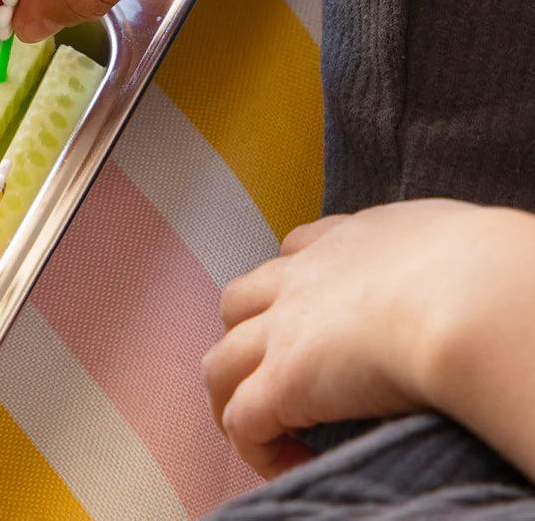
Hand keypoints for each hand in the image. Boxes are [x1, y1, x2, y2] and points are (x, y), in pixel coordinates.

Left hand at [201, 199, 534, 478]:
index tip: (313, 317)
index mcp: (344, 242)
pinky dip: (252, 444)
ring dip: (232, 397)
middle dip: (245, 338)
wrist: (466, 299)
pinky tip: (286, 463)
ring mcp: (284, 332)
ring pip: (221, 362)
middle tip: (276, 378)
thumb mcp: (449, 238)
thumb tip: (466, 270)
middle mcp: (301, 280)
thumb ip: (435, 252)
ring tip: (264, 431)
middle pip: (238, 303)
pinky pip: (242, 419)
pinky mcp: (283, 383)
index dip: (292, 283)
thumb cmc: (480, 269)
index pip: (296, 250)